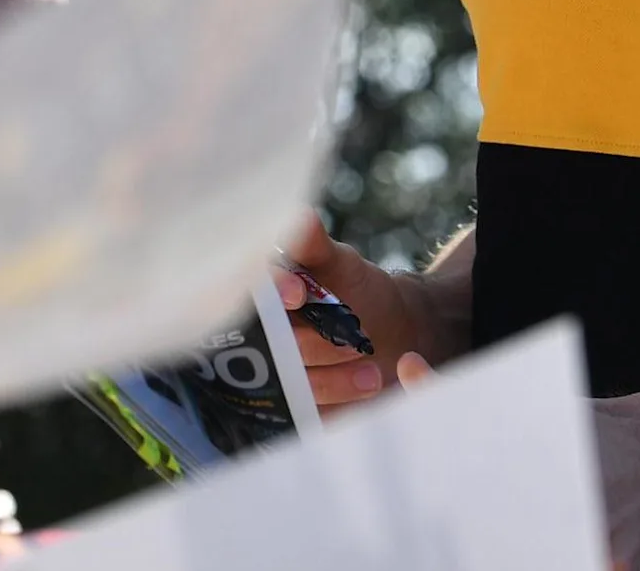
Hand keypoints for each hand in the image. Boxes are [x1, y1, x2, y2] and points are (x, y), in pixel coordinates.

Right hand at [274, 216, 450, 415]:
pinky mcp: (293, 414)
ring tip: (373, 373)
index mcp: (257, 300)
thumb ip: (315, 246)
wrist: (391, 334)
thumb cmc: (357, 291)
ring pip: (291, 389)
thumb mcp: (340, 263)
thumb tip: (298, 217)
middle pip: (270, 347)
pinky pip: (306, 421)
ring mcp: (272, 381)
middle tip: (356, 339)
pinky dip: (337, 412)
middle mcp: (255, 341)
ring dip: (333, 382)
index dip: (269, 292)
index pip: (247, 295)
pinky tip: (360, 399)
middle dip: (314, 343)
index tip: (299, 293)